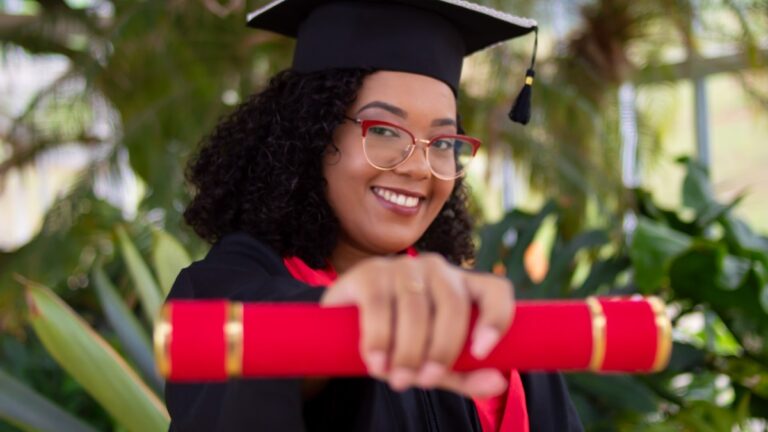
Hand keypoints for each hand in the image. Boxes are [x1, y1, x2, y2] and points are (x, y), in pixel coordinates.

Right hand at [320, 253, 514, 397]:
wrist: (345, 329)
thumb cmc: (401, 343)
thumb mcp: (434, 363)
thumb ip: (465, 375)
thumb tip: (497, 384)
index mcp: (463, 287)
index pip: (496, 291)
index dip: (497, 317)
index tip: (482, 352)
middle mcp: (437, 270)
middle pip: (453, 305)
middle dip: (441, 349)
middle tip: (424, 382)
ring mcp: (403, 267)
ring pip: (416, 308)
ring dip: (407, 351)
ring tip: (397, 379)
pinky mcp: (370, 272)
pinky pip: (379, 305)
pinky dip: (380, 339)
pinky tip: (377, 362)